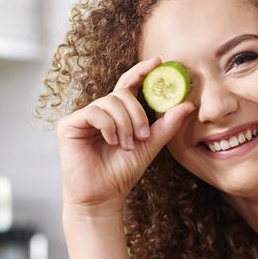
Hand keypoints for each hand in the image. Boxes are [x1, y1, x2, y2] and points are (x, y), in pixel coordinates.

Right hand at [57, 56, 194, 216]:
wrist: (103, 196)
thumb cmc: (122, 173)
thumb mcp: (150, 146)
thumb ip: (167, 125)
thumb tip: (187, 105)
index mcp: (117, 114)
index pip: (128, 85)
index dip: (141, 71)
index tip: (158, 62)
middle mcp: (99, 112)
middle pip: (122, 94)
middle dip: (137, 113)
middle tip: (142, 136)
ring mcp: (83, 117)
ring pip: (110, 102)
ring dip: (124, 125)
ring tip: (126, 145)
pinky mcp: (69, 124)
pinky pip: (94, 112)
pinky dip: (108, 126)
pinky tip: (111, 142)